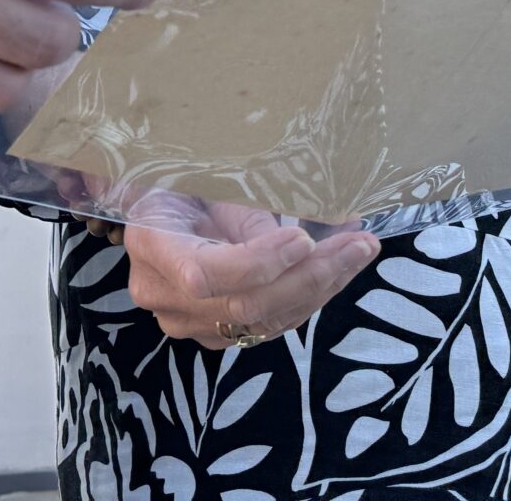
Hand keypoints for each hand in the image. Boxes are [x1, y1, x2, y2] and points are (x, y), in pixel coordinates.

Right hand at [123, 192, 379, 348]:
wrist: (165, 208)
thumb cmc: (185, 179)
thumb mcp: (208, 179)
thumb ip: (245, 212)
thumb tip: (301, 244)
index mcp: (150, 246)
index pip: (203, 275)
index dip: (257, 264)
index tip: (302, 239)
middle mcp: (163, 296)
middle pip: (245, 306)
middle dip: (309, 277)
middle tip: (358, 245)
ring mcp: (190, 322)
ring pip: (265, 322)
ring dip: (321, 288)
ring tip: (360, 251)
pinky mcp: (218, 332)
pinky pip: (271, 325)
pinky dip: (310, 297)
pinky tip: (340, 268)